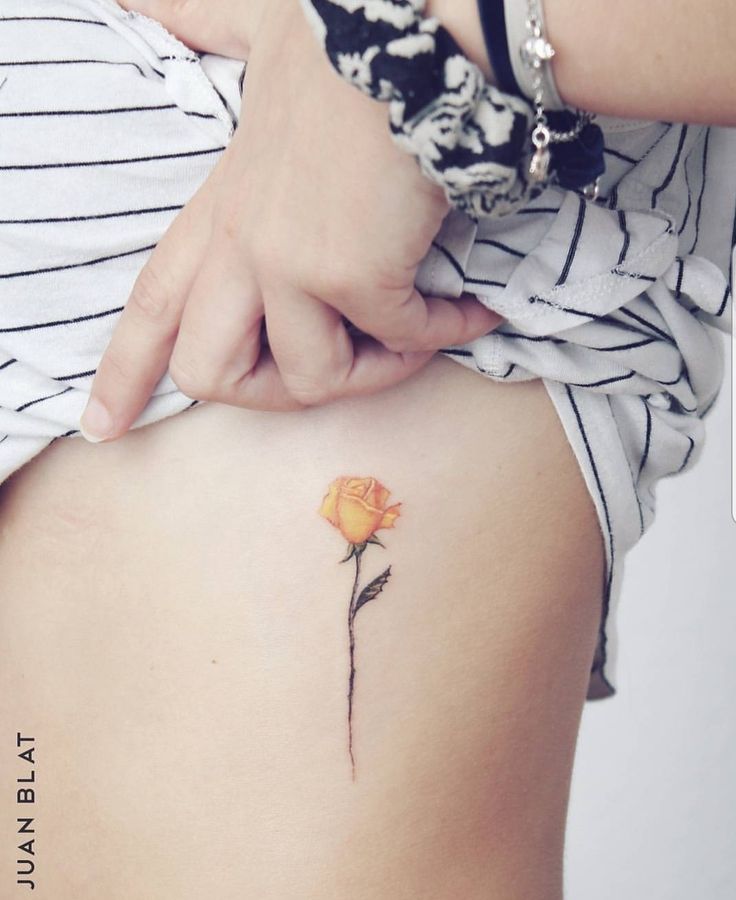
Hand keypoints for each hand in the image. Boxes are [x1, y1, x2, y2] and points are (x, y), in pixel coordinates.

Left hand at [81, 1, 503, 439]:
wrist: (416, 36)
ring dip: (375, 372)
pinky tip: (472, 312)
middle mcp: (241, 247)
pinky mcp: (349, 275)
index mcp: (221, 211)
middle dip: (271, 396)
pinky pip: (397, 343)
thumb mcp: (258, 35)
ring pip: (308, 379)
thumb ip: (202, 25)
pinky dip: (441, 336)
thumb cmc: (348, 45)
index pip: (152, 302)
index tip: (103, 428)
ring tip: (420, 335)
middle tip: (336, 373)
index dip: (123, 373)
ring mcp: (287, 265)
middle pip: (209, 372)